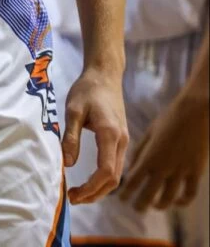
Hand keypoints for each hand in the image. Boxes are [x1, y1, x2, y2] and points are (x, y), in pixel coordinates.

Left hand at [62, 66, 128, 204]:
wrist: (105, 74)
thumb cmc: (87, 89)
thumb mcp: (73, 110)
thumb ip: (71, 137)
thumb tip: (67, 164)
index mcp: (110, 134)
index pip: (106, 172)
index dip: (90, 188)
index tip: (73, 194)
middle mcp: (121, 141)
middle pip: (114, 179)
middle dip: (94, 194)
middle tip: (73, 198)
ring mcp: (124, 140)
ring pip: (116, 175)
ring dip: (99, 188)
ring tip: (79, 193)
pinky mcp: (121, 139)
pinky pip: (115, 165)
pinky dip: (104, 178)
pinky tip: (90, 179)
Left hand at [120, 94, 208, 211]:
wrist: (195, 111)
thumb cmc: (169, 118)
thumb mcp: (149, 132)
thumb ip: (139, 152)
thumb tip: (132, 169)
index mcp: (149, 156)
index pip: (132, 181)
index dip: (125, 192)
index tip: (121, 198)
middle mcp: (164, 168)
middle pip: (148, 195)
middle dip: (139, 204)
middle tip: (135, 208)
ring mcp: (181, 172)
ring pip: (168, 199)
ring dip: (159, 205)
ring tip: (154, 205)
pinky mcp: (196, 172)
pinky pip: (188, 194)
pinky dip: (181, 201)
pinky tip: (176, 201)